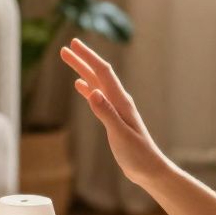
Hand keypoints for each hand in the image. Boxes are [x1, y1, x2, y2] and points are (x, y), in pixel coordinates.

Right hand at [60, 38, 168, 185]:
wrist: (149, 169)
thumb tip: (92, 92)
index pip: (102, 73)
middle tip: (65, 48)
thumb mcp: (120, 135)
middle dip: (82, 60)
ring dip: (82, 71)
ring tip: (69, 60)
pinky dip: (87, 88)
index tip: (73, 45)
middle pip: (98, 74)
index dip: (88, 57)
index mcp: (121, 101)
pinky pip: (98, 97)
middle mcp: (119, 101)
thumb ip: (106, 114)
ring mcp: (116, 108)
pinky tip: (80, 85)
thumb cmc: (138, 155)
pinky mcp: (113, 118)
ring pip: (96, 84)